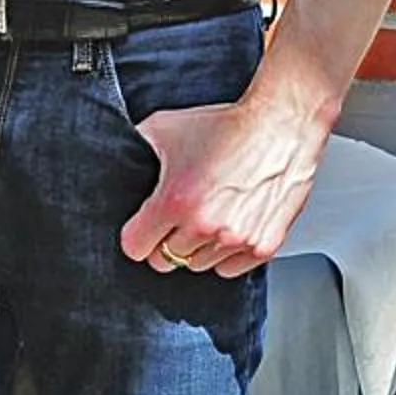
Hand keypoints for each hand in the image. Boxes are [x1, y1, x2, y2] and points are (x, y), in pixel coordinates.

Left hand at [118, 94, 329, 279]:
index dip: (137, 237)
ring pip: (198, 266)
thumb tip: (115, 155)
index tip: (143, 229)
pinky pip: (230, 269)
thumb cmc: (227, 125)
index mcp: (174, 202)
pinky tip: (227, 227)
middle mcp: (205, 226)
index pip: (136, 248)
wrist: (281, 124)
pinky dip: (226, 255)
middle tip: (175, 221)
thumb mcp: (164, 127)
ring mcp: (236, 240)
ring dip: (197, 248)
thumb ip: (135, 148)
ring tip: (206, 217)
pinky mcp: (263, 246)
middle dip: (165, 243)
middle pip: (166, 261)